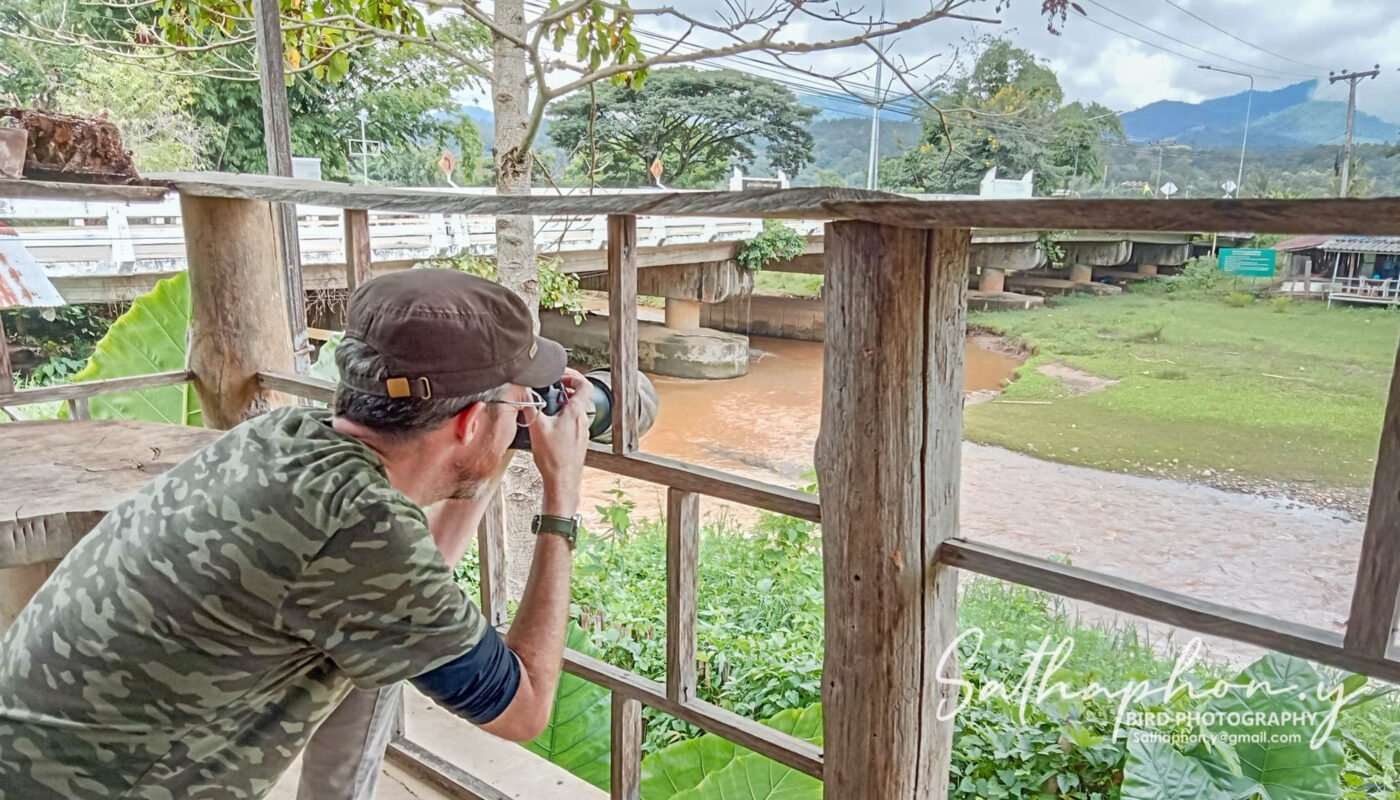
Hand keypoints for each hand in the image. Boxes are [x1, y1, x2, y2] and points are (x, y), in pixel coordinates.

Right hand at [527, 368, 590, 516]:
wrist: (562, 481)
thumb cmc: (554, 458)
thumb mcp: (537, 429)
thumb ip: (531, 407)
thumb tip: (525, 394)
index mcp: (575, 413)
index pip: (585, 385)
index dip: (573, 376)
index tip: (560, 376)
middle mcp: (582, 420)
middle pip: (579, 396)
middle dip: (564, 389)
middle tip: (551, 389)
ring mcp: (583, 431)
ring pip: (576, 410)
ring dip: (563, 404)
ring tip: (548, 406)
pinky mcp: (579, 440)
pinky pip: (574, 422)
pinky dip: (564, 417)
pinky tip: (551, 425)